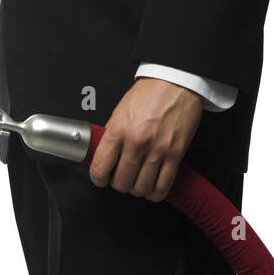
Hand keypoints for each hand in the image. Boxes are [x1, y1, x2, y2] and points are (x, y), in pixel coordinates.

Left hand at [88, 77, 203, 201]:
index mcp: (118, 129)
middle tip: (121, 177)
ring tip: (137, 181)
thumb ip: (113, 134)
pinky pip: (163, 186)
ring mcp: (157, 150)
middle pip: (121, 182)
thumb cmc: (149, 93)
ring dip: (137, 189)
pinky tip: (152, 187)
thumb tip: (105, 155)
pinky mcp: (175, 155)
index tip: (101, 179)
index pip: (100, 167)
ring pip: (141, 188)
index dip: (98, 179)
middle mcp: (136, 142)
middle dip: (119, 184)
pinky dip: (155, 193)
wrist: (174, 82)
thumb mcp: (120, 109)